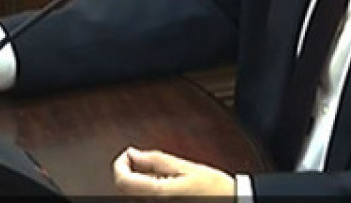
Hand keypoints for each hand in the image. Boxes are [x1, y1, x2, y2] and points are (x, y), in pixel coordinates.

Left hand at [112, 147, 234, 197]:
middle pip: (126, 187)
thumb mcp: (186, 167)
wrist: (230, 202)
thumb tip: (132, 152)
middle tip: (144, 159)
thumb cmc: (215, 189)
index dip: (120, 163)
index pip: (121, 180)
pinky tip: (163, 183)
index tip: (129, 153)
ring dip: (139, 179)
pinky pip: (146, 198)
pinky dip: (149, 187)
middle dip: (131, 169)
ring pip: (134, 193)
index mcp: (158, 193)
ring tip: (160, 172)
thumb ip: (156, 160)